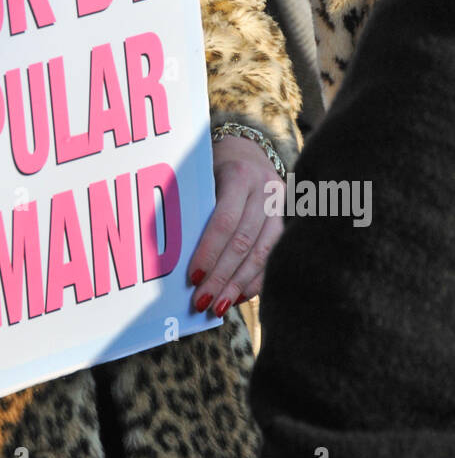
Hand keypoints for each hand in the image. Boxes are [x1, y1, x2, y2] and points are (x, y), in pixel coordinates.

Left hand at [187, 135, 284, 315]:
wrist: (249, 150)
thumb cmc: (213, 166)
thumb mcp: (202, 174)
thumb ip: (194, 206)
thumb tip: (169, 251)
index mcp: (239, 175)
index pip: (225, 221)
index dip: (209, 252)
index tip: (192, 278)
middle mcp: (265, 190)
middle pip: (244, 242)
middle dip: (222, 276)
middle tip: (202, 301)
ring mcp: (280, 206)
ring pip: (263, 253)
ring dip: (239, 285)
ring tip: (219, 307)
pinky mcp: (288, 220)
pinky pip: (273, 257)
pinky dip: (256, 280)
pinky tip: (238, 297)